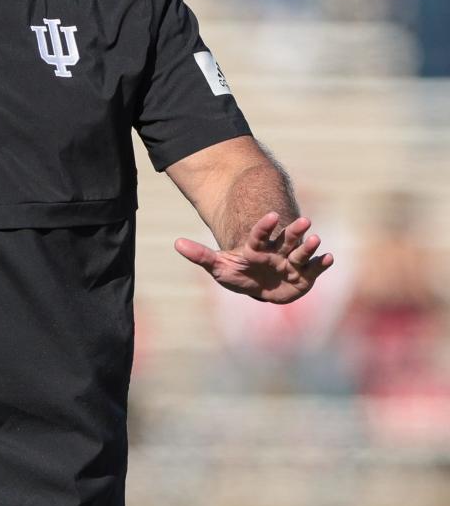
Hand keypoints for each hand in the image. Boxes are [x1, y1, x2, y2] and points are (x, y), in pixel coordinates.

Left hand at [174, 211, 333, 304]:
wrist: (260, 289)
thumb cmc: (240, 276)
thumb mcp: (219, 267)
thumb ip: (201, 256)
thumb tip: (177, 243)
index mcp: (258, 248)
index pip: (260, 234)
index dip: (265, 226)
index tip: (272, 216)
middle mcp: (278, 251)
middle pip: (286, 239)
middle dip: (295, 231)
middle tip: (305, 220)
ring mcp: (292, 263)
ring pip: (302, 252)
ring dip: (309, 246)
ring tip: (316, 239)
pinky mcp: (305, 276)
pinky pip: (315, 269)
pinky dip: (322, 264)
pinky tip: (330, 258)